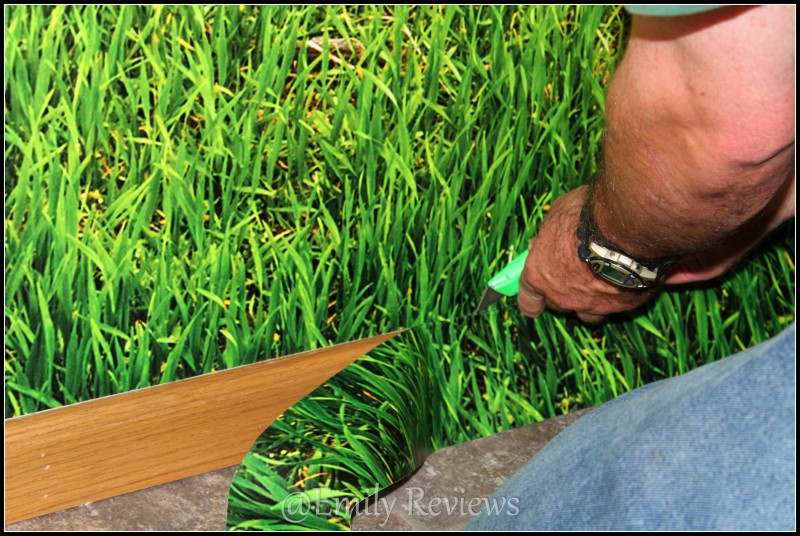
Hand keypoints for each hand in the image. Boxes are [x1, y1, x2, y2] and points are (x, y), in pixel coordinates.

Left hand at [517, 186, 656, 323]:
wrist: (626, 229)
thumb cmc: (586, 217)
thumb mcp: (557, 216)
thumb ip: (549, 234)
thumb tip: (546, 237)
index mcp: (539, 274)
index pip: (528, 299)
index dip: (532, 298)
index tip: (535, 297)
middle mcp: (561, 296)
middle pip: (556, 305)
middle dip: (562, 292)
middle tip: (573, 272)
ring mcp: (591, 305)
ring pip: (586, 315)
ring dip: (588, 302)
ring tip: (599, 284)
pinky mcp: (620, 307)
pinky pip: (615, 307)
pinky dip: (618, 297)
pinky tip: (625, 280)